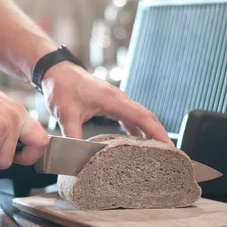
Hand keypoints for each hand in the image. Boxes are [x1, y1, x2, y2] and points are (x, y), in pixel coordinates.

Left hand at [42, 62, 170, 142]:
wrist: (56, 70)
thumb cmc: (62, 86)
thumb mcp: (66, 114)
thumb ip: (73, 136)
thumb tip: (76, 156)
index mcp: (113, 100)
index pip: (143, 117)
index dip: (158, 133)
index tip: (169, 147)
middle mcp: (119, 99)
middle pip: (147, 117)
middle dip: (160, 134)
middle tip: (171, 154)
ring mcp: (116, 100)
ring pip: (140, 117)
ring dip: (150, 132)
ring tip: (158, 151)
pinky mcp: (111, 103)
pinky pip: (130, 117)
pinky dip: (137, 129)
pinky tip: (138, 141)